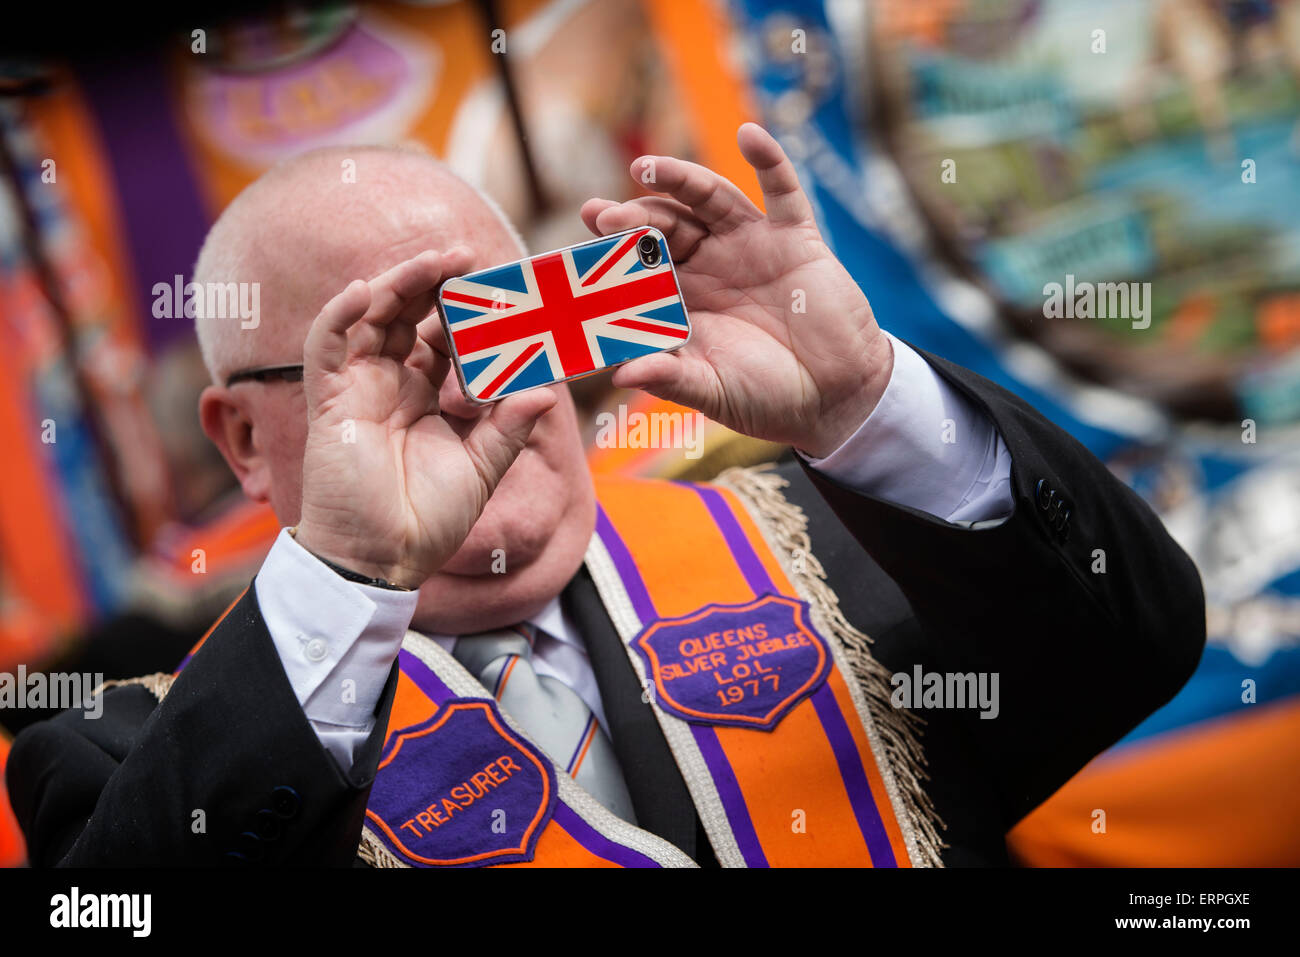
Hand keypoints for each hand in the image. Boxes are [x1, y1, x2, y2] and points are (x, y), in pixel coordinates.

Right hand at [294, 250, 555, 588]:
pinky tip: (369, 289)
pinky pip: (328, 344)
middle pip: (409, 318)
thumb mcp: (482, 469)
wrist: (381, 558)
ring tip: (434, 261)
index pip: (447, 341)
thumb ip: (509, 428)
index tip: (503, 293)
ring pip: (373, 318)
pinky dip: (343, 312)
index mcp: (428, 399)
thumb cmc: (429, 521)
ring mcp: (359, 389)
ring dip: (399, 284)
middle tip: (468, 260)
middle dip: (435, 285)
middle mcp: (392, 387)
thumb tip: (547, 391)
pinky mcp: (331, 400)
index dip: (469, 315)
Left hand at [580, 122, 892, 458]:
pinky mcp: (796, 239)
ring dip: (679, 179)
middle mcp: (711, 263)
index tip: (584, 239)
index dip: (611, 250)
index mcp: (683, 297)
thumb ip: (671, 378)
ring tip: (647, 167)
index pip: (638, 264)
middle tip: (605, 217)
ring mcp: (752, 246)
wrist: (834, 397)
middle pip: (665, 224)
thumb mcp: (713, 391)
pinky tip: (749, 135)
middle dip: (634, 216)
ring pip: (710, 198)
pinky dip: (769, 160)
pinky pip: (783, 191)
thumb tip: (623, 375)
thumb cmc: (766, 398)